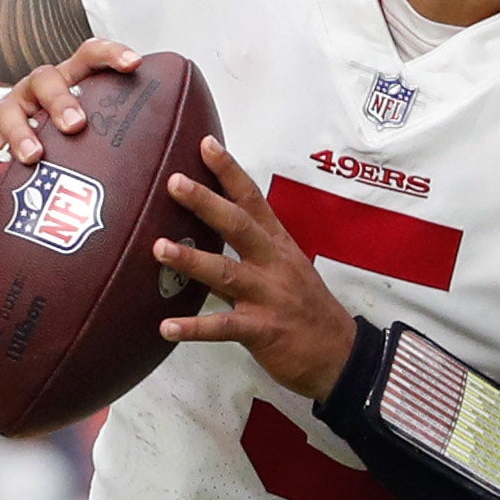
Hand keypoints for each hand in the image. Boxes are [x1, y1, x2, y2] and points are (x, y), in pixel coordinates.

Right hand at [0, 37, 141, 191]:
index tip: (134, 64)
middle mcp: (35, 91)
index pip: (89, 55)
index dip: (111, 54)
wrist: (3, 139)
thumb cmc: (59, 134)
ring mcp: (7, 113)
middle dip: (62, 101)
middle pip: (45, 80)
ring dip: (22, 135)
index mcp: (67, 80)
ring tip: (34, 157)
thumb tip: (176, 156)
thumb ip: (119, 132)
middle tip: (77, 125)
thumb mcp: (86, 123)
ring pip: (10, 114)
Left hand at [156, 137, 356, 397]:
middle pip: (238, 226)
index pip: (254, 200)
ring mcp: (268, 297)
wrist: (341, 355)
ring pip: (226, 272)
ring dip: (191, 259)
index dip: (230, 171)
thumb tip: (205, 234)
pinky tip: (166, 327)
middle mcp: (274, 265)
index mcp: (279, 245)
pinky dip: (193, 329)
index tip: (206, 144)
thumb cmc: (307, 310)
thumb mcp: (286, 270)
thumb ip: (248, 252)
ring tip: (159, 247)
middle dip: (206, 203)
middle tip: (174, 182)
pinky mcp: (262, 331)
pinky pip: (223, 328)